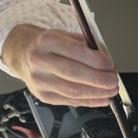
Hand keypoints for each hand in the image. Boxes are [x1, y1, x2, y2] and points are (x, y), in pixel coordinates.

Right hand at [2, 24, 118, 106]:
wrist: (24, 56)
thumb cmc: (48, 46)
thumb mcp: (64, 36)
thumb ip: (84, 45)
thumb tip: (106, 60)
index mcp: (47, 41)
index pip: (75, 52)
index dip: (96, 61)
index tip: (110, 65)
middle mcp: (40, 61)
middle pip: (73, 73)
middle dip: (98, 79)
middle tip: (113, 80)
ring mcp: (40, 80)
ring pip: (72, 91)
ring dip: (96, 93)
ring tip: (110, 91)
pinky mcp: (43, 96)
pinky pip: (70, 101)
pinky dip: (89, 101)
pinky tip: (101, 99)